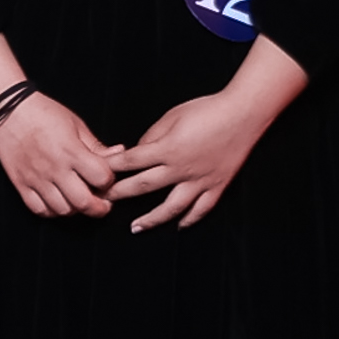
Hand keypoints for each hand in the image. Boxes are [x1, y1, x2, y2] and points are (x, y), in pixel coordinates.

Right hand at [0, 92, 117, 217]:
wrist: (8, 110)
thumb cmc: (43, 113)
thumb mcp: (76, 124)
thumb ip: (97, 145)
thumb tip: (119, 154)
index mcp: (71, 151)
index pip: (101, 178)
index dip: (109, 181)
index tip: (106, 178)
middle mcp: (55, 168)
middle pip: (83, 202)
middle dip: (99, 207)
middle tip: (102, 203)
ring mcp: (36, 178)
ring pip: (62, 210)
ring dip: (75, 209)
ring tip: (78, 200)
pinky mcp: (20, 183)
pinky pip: (39, 209)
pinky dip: (52, 211)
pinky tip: (57, 202)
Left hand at [108, 90, 274, 230]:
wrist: (243, 114)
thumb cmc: (206, 110)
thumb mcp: (171, 117)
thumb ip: (152, 137)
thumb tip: (138, 151)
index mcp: (167, 149)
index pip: (130, 162)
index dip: (110, 168)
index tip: (95, 175)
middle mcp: (181, 168)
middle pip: (143, 186)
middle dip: (120, 195)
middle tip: (102, 203)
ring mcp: (201, 180)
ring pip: (172, 206)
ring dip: (152, 219)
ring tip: (135, 227)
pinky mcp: (218, 185)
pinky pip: (202, 208)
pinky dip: (190, 219)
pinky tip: (179, 226)